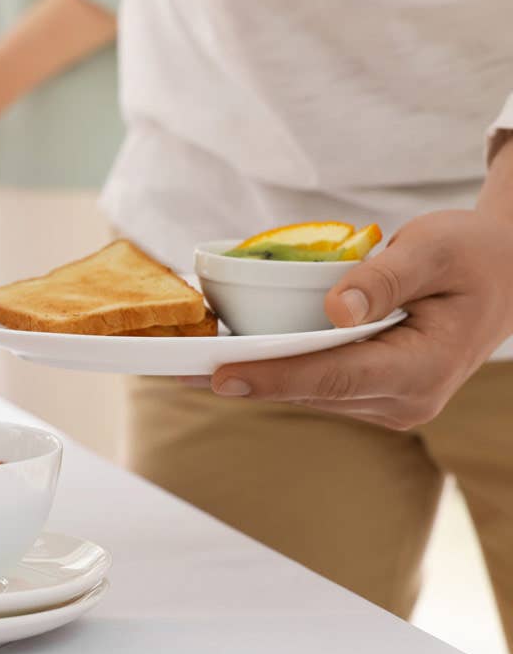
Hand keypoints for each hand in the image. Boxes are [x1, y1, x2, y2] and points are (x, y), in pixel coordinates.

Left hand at [196, 210, 512, 429]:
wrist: (505, 274)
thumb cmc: (470, 254)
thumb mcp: (434, 248)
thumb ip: (384, 278)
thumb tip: (335, 308)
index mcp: (425, 368)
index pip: (334, 377)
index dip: (273, 377)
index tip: (218, 376)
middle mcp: (407, 400)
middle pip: (311, 390)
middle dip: (245, 377)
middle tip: (174, 369)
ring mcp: (390, 405)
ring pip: (307, 392)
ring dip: (253, 376)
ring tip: (187, 363)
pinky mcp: (373, 397)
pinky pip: (316, 385)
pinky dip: (275, 369)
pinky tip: (231, 355)